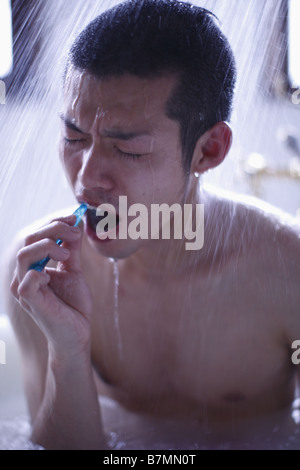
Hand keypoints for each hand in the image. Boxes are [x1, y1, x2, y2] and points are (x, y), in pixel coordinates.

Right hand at [10, 215, 92, 356]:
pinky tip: (53, 274)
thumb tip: (76, 223)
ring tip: (67, 254)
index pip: (36, 235)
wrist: (77, 333)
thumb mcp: (74, 270)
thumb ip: (72, 249)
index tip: (75, 217)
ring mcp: (25, 289)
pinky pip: (26, 281)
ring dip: (48, 247)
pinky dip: (40, 272)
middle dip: (54, 230)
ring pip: (24, 255)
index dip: (55, 222)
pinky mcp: (30, 302)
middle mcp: (24, 275)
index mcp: (34, 265)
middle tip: (75, 232)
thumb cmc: (73, 304)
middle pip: (29, 240)